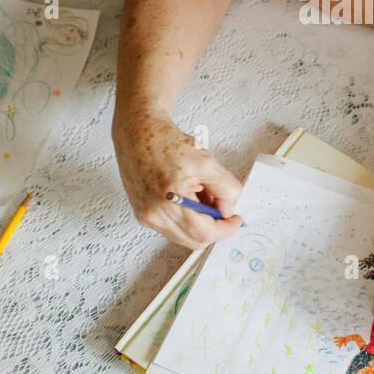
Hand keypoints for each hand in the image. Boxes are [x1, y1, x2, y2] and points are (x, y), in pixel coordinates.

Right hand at [112, 105, 242, 249]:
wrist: (138, 133)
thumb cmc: (166, 143)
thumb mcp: (207, 162)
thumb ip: (225, 189)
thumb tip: (229, 210)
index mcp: (171, 201)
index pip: (205, 233)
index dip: (226, 229)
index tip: (235, 220)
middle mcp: (154, 214)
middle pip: (194, 240)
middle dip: (213, 227)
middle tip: (221, 208)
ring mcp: (146, 216)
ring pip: (183, 237)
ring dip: (199, 223)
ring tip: (201, 197)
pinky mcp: (142, 215)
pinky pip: (171, 228)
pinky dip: (185, 219)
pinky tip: (187, 198)